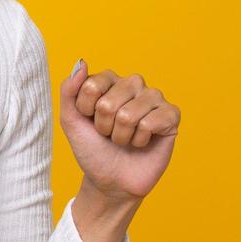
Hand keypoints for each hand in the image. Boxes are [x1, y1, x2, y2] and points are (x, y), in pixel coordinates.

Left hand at [59, 60, 179, 200]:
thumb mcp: (70, 120)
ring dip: (121, 136)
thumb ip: (69, 89)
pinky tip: (142, 142)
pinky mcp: (171, 115)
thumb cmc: (92, 148)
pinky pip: (150, 123)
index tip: (89, 121)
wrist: (110, 179)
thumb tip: (81, 62)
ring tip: (124, 139)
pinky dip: (139, 140)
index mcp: (109, 80)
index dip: (86, 111)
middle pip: (109, 103)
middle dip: (104, 126)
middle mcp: (133, 84)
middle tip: (108, 134)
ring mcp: (154, 98)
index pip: (91, 86)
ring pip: (128, 115)